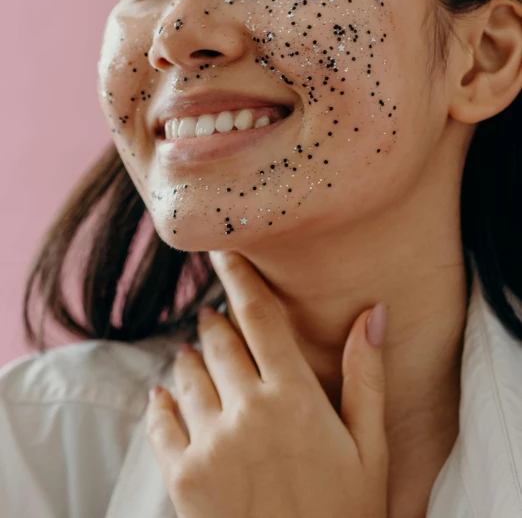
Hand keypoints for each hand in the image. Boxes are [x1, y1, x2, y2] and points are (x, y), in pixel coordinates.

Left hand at [146, 249, 388, 517]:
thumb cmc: (343, 512)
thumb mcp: (369, 447)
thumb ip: (365, 376)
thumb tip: (374, 313)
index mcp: (293, 395)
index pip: (258, 313)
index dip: (238, 273)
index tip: (221, 248)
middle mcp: (247, 409)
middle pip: (217, 336)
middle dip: (215, 320)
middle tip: (216, 316)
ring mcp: (210, 442)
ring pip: (186, 370)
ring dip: (191, 357)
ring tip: (199, 358)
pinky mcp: (181, 476)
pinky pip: (160, 418)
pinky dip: (162, 400)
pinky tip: (168, 395)